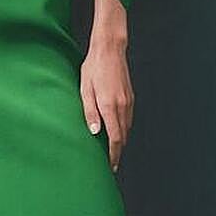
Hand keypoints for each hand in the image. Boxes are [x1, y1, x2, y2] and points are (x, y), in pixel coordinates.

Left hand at [79, 38, 134, 173]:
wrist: (110, 50)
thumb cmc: (93, 67)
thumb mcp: (85, 88)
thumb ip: (89, 111)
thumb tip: (94, 132)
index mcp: (109, 105)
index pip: (115, 138)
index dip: (113, 155)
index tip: (111, 166)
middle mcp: (122, 106)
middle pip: (123, 137)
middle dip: (117, 152)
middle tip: (111, 163)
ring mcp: (128, 101)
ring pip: (127, 128)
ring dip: (121, 141)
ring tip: (113, 150)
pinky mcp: (131, 97)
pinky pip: (129, 118)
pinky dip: (124, 128)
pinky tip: (117, 130)